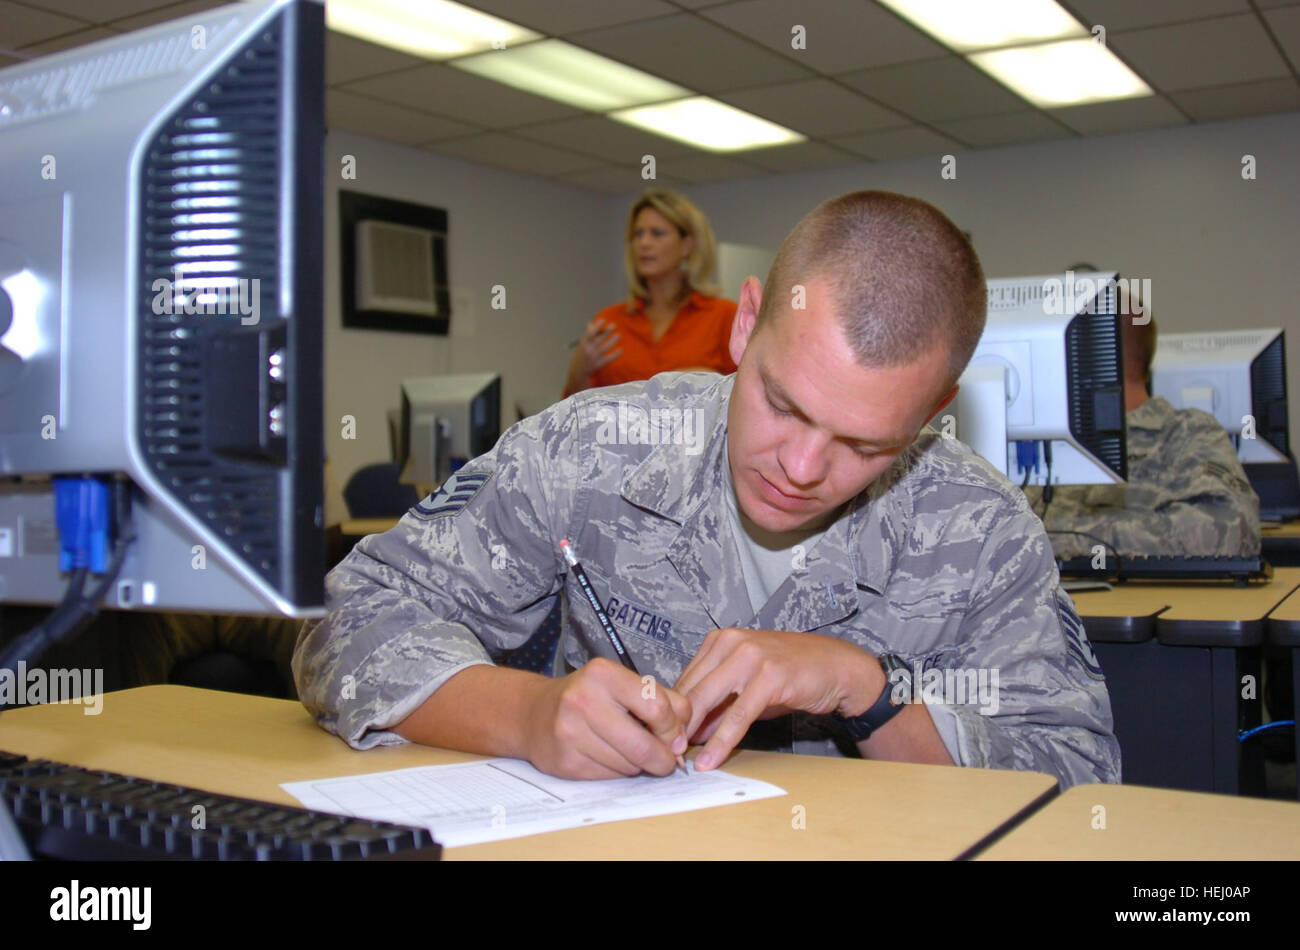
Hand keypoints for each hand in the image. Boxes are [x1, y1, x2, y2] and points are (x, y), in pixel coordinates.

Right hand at [523, 658, 691, 779]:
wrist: (534, 714)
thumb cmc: (589, 698)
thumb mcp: (624, 685)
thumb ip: (663, 701)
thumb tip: (681, 739)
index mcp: (604, 674)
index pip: (657, 706)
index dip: (673, 728)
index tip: (674, 736)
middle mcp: (583, 699)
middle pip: (644, 744)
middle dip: (663, 758)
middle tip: (666, 759)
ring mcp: (570, 732)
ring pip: (630, 765)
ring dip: (640, 765)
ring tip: (630, 750)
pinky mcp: (566, 761)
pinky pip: (611, 776)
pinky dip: (620, 772)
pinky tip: (610, 757)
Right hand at [574, 318, 621, 377]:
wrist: (577, 372)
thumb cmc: (580, 356)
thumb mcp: (581, 345)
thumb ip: (587, 335)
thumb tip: (591, 323)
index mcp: (583, 345)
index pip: (590, 334)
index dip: (596, 327)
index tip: (603, 320)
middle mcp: (588, 351)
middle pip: (598, 340)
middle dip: (606, 332)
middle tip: (614, 325)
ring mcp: (593, 358)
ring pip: (604, 348)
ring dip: (612, 341)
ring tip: (618, 335)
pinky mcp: (598, 365)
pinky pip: (608, 359)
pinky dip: (614, 355)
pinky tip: (620, 350)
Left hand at [674, 628, 879, 770]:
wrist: (837, 667)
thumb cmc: (793, 674)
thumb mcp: (748, 686)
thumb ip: (719, 704)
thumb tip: (692, 732)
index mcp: (721, 640)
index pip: (685, 679)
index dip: (672, 712)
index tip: (663, 738)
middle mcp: (731, 642)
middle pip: (691, 690)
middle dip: (676, 725)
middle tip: (665, 753)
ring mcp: (750, 657)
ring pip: (708, 701)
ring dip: (692, 734)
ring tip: (680, 759)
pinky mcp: (768, 676)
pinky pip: (737, 715)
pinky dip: (721, 741)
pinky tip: (711, 759)